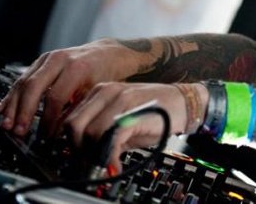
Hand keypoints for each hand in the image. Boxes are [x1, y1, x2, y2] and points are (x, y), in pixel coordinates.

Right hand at [0, 39, 150, 136]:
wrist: (105, 54)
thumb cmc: (103, 74)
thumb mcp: (96, 92)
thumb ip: (78, 109)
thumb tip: (61, 132)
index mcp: (76, 68)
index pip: (56, 97)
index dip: (48, 119)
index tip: (45, 136)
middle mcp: (59, 60)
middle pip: (33, 87)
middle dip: (23, 112)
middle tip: (18, 131)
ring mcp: (47, 59)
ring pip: (23, 82)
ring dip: (13, 106)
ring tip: (7, 125)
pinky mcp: (40, 61)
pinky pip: (22, 78)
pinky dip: (12, 95)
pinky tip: (4, 109)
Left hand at [64, 82, 207, 170]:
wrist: (185, 103)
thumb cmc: (156, 111)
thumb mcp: (124, 119)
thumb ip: (102, 131)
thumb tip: (85, 153)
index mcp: (101, 91)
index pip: (70, 118)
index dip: (72, 142)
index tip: (82, 156)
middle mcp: (107, 92)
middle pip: (73, 125)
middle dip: (78, 149)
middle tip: (91, 161)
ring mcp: (120, 100)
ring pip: (88, 133)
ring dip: (93, 154)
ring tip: (106, 162)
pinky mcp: (133, 113)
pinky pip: (109, 138)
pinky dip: (108, 156)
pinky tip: (115, 163)